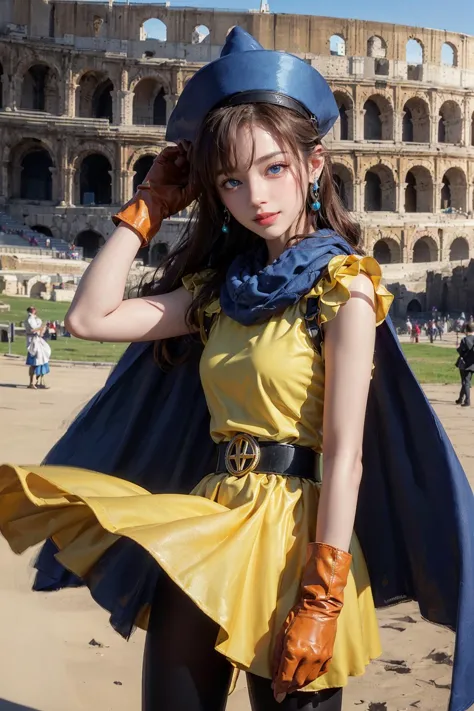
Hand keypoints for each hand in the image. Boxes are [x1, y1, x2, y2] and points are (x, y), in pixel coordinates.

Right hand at [112, 143, 196, 244]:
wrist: (154, 203)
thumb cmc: (171, 202)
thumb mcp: (189, 194)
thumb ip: (197, 183)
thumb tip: (205, 170)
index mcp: (187, 179)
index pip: (196, 166)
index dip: (200, 161)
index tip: (204, 157)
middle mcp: (180, 171)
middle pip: (189, 157)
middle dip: (193, 152)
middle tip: (196, 150)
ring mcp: (171, 165)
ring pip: (180, 152)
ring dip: (186, 147)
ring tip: (189, 147)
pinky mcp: (161, 161)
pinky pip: (169, 151)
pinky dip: (175, 147)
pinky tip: (180, 148)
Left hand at [271, 542, 351, 699]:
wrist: (320, 606)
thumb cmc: (298, 616)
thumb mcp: (282, 633)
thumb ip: (278, 655)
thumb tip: (275, 674)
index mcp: (294, 651)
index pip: (285, 677)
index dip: (279, 687)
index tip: (276, 694)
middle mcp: (308, 657)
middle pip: (297, 682)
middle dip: (288, 687)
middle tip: (282, 688)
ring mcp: (320, 658)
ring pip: (308, 680)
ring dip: (299, 683)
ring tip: (292, 683)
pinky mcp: (328, 656)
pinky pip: (319, 673)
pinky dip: (311, 676)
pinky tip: (305, 674)